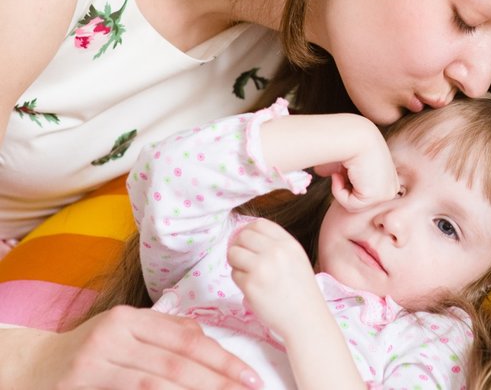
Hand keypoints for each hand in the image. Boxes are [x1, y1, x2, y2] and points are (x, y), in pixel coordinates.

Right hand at [25, 306, 262, 388]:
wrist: (33, 367)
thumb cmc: (90, 351)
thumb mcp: (126, 333)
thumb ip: (165, 333)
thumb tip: (207, 338)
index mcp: (133, 318)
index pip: (189, 338)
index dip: (223, 358)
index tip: (249, 376)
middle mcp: (117, 332)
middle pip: (180, 360)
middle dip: (218, 379)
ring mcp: (99, 357)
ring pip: (161, 380)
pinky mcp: (85, 379)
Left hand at [228, 219, 321, 336]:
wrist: (305, 318)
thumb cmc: (301, 291)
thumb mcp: (296, 258)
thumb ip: (276, 246)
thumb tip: (244, 236)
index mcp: (288, 243)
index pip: (259, 224)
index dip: (248, 231)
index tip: (247, 243)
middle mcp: (275, 251)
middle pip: (243, 236)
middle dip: (239, 246)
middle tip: (243, 260)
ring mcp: (262, 267)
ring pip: (234, 253)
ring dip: (236, 263)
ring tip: (247, 274)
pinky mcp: (250, 284)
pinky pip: (234, 274)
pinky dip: (240, 281)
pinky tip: (253, 289)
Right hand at [260, 113, 398, 211]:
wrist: (354, 135)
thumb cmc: (349, 142)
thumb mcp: (353, 162)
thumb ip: (347, 175)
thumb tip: (332, 176)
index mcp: (389, 178)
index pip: (365, 193)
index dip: (349, 183)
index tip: (346, 168)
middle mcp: (391, 186)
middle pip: (361, 201)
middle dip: (346, 187)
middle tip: (343, 168)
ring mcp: (386, 193)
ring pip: (354, 205)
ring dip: (341, 189)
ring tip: (343, 170)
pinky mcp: (377, 196)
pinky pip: (350, 205)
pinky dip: (339, 192)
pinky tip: (342, 174)